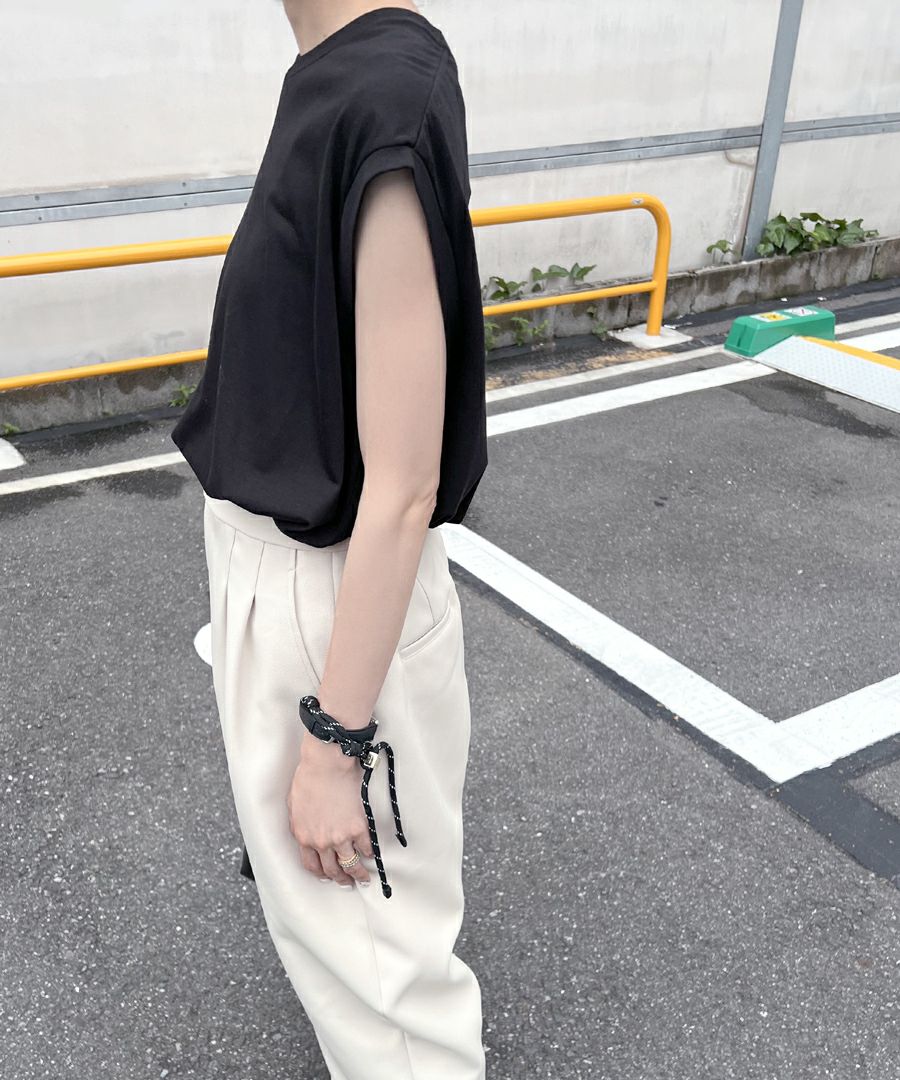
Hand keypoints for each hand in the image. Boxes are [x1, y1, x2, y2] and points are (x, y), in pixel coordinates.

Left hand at [287, 732, 373, 886]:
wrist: (326, 764)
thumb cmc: (308, 778)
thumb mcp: (293, 806)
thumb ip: (300, 825)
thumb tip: (307, 832)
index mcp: (304, 837)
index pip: (312, 866)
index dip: (321, 874)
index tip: (328, 877)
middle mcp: (321, 842)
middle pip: (332, 870)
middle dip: (341, 879)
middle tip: (348, 883)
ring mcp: (341, 837)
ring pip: (350, 865)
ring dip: (358, 875)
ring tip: (364, 878)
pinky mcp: (358, 828)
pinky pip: (365, 847)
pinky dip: (368, 853)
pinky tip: (370, 854)